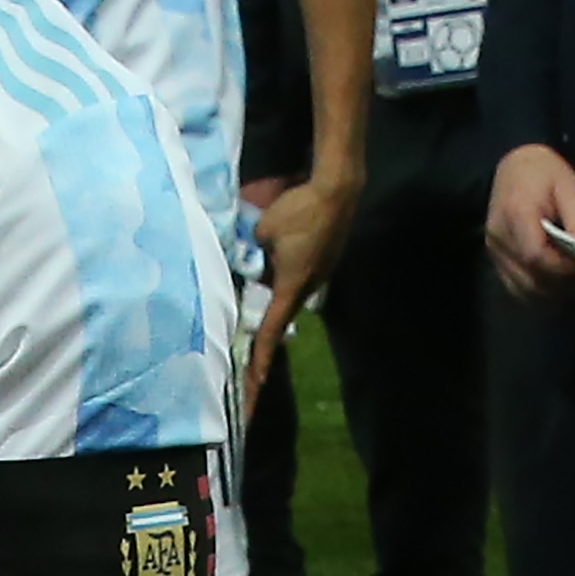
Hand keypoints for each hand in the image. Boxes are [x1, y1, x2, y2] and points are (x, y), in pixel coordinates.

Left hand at [243, 171, 356, 416]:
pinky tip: (263, 294)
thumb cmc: (299, 210)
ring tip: (249, 346)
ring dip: (268, 320)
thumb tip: (237, 267)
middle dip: (261, 351)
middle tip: (246, 378)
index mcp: (292, 285)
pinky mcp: (317, 265)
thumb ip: (247, 254)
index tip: (254, 385)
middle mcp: (306, 288)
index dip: (260, 359)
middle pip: (278, 325)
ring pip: (284, 304)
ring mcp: (315, 277)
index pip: (271, 331)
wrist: (337, 190)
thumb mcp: (262, 233)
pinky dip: (276, 295)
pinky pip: (291, 286)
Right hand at [484, 143, 574, 302]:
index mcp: (516, 215)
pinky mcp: (496, 257)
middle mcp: (499, 238)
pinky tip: (559, 284)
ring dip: (554, 292)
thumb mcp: (572, 192)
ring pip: (523, 288)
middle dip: (565, 285)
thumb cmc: (546, 173)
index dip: (566, 270)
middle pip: (531, 278)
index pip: (537, 257)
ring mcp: (494, 250)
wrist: (515, 164)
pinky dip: (540, 291)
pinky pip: (516, 286)